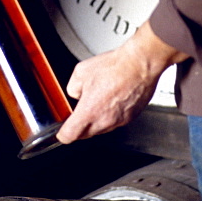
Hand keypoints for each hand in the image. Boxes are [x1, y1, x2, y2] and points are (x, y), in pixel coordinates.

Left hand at [55, 22, 188, 142]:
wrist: (139, 65)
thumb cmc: (114, 67)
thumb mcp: (81, 72)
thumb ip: (73, 88)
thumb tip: (76, 94)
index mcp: (89, 111)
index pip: (70, 135)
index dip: (63, 134)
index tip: (62, 132)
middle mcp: (104, 121)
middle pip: (85, 135)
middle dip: (79, 128)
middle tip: (77, 115)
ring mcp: (118, 121)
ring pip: (101, 129)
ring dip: (95, 121)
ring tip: (98, 101)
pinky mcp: (130, 118)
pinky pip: (115, 123)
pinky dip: (110, 116)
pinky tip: (111, 100)